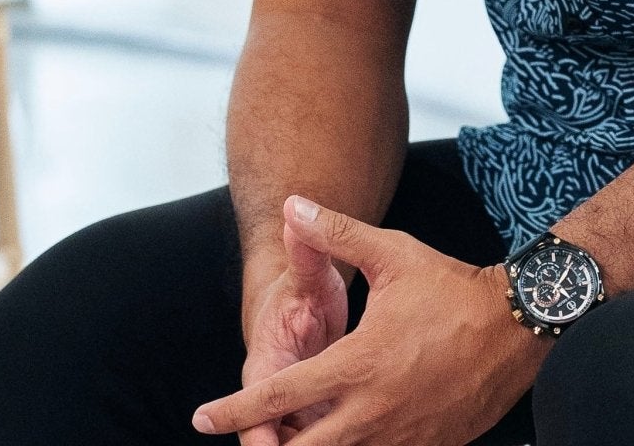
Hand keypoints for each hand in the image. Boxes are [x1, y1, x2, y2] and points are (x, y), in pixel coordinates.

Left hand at [195, 196, 547, 445]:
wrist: (515, 325)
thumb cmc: (450, 287)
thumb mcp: (392, 254)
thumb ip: (338, 234)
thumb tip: (295, 206)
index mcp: (356, 366)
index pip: (277, 397)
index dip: (234, 409)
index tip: (203, 416)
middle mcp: (371, 412)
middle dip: (272, 444)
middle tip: (259, 433)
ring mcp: (399, 437)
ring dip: (316, 445)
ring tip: (302, 427)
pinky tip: (356, 428)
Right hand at [238, 215, 349, 444]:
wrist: (302, 302)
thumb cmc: (304, 287)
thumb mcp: (308, 272)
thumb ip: (309, 249)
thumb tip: (296, 211)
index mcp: (268, 362)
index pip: (259, 407)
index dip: (264, 432)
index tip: (275, 444)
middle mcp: (279, 394)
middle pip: (281, 438)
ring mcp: (301, 409)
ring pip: (308, 443)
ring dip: (326, 444)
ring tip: (362, 438)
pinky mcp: (323, 417)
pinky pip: (330, 441)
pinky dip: (346, 442)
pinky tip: (375, 437)